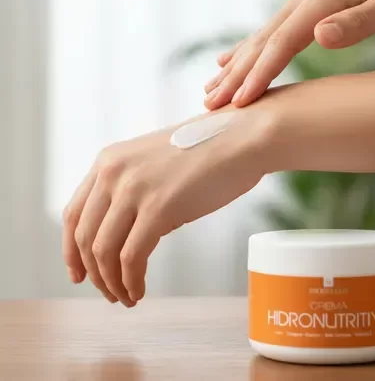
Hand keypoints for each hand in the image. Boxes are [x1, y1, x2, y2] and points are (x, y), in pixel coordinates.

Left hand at [62, 110, 267, 305]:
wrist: (241, 139)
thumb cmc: (208, 151)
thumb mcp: (155, 163)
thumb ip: (132, 190)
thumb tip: (126, 232)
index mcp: (109, 160)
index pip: (73, 213)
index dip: (70, 251)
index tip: (79, 273)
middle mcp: (113, 172)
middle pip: (84, 237)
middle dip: (93, 273)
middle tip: (108, 293)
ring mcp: (134, 189)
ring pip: (103, 252)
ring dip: (111, 282)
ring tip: (126, 296)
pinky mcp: (159, 207)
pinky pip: (131, 257)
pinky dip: (131, 282)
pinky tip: (139, 291)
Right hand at [203, 0, 374, 110]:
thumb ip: (355, 23)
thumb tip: (317, 36)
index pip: (281, 44)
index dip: (259, 74)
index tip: (239, 102)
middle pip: (262, 41)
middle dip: (236, 75)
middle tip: (209, 102)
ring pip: (261, 37)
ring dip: (236, 64)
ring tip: (211, 86)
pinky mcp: (309, 3)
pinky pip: (271, 31)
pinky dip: (249, 49)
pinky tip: (233, 57)